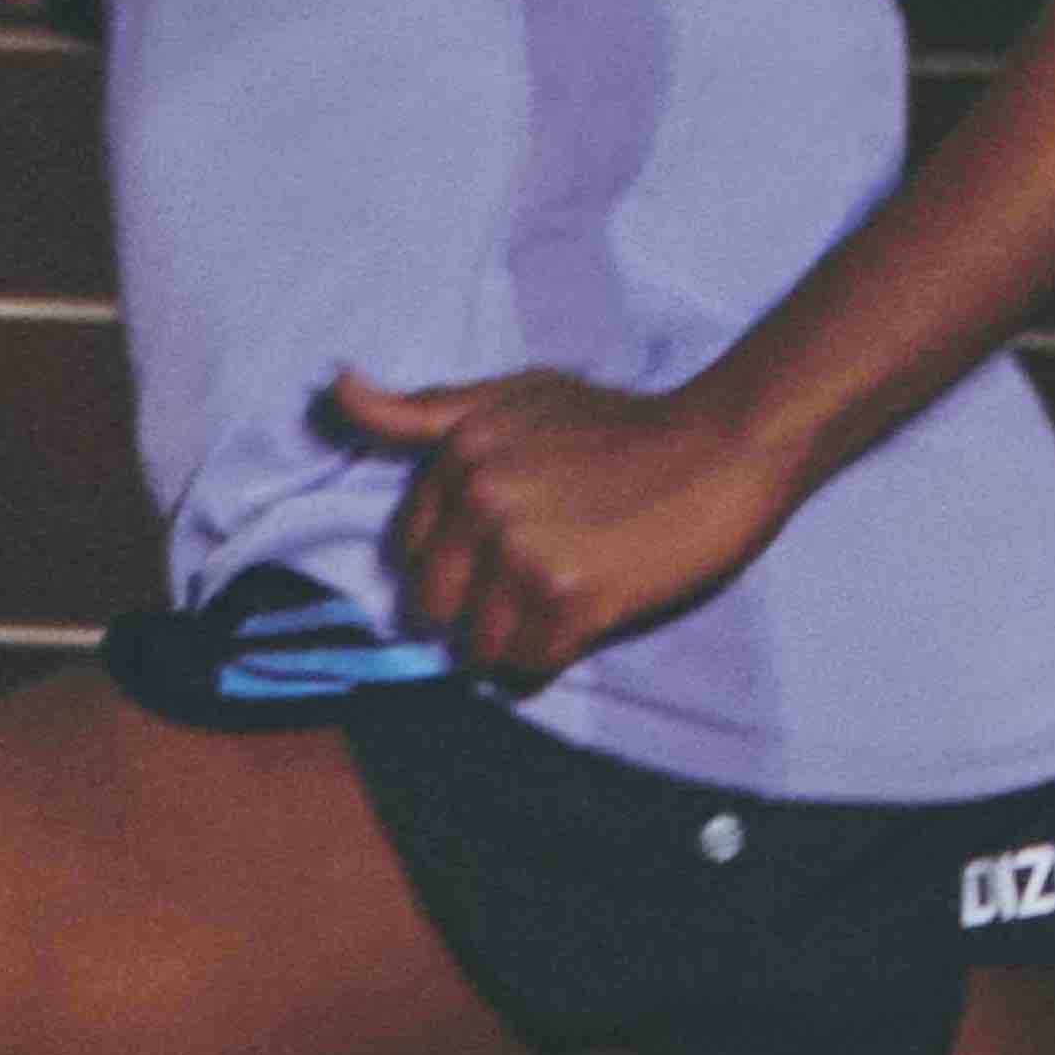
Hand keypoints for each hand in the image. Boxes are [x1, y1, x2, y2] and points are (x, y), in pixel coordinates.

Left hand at [316, 367, 810, 685]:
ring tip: (562, 603)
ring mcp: (525, 553)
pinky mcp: (572, 599)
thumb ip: (422, 411)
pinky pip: (529, 667)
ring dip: (516, 641)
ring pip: (480, 646)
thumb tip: (335, 388)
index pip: (409, 551)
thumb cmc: (619, 425)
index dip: (450, 564)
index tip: (498, 552)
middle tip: (529, 591)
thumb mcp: (513, 397)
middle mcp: (483, 501)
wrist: (719, 451)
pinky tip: (586, 618)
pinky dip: (551, 658)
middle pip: (434, 608)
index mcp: (459, 453)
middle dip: (473, 612)